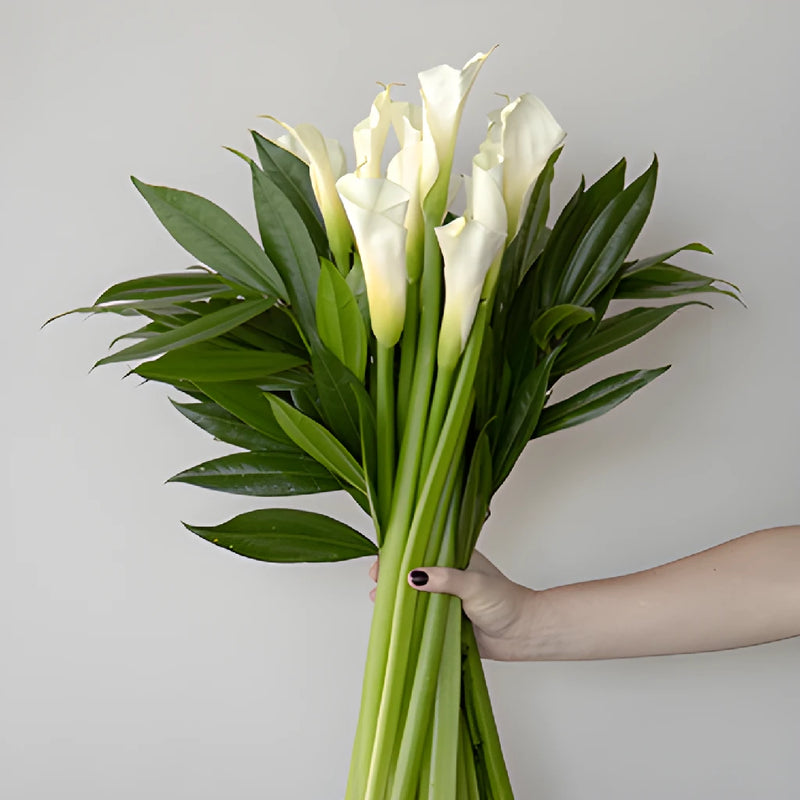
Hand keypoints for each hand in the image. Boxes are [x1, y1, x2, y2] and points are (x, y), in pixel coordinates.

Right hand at [369, 552, 537, 660]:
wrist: (523, 634)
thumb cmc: (506, 602)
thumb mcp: (474, 584)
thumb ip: (445, 579)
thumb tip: (413, 576)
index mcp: (452, 557)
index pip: (419, 548)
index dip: (398, 554)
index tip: (382, 564)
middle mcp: (445, 575)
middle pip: (410, 572)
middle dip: (391, 577)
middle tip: (377, 586)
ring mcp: (442, 598)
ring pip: (412, 596)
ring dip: (396, 599)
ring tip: (380, 603)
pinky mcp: (442, 621)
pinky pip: (419, 618)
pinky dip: (405, 619)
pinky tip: (394, 623)